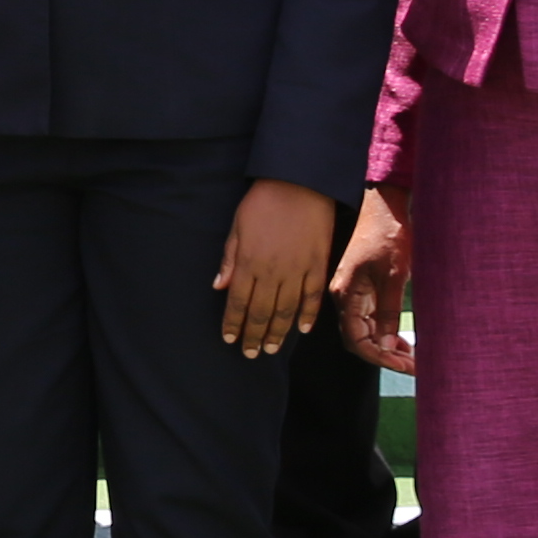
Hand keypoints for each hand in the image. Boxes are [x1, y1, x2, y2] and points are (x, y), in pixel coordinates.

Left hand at [211, 177, 335, 357]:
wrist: (300, 184)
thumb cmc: (263, 202)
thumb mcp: (237, 227)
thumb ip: (230, 259)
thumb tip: (219, 287)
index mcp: (249, 262)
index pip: (238, 302)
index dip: (233, 324)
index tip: (229, 339)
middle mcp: (273, 272)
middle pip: (261, 312)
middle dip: (254, 336)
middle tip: (250, 353)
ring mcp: (298, 270)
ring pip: (286, 311)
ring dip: (278, 332)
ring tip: (271, 349)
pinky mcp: (318, 265)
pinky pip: (313, 297)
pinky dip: (308, 315)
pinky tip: (303, 330)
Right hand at [332, 187, 417, 371]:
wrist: (384, 205)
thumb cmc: (388, 235)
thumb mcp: (394, 275)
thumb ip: (389, 312)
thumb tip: (386, 345)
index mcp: (346, 294)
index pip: (356, 340)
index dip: (380, 357)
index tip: (405, 365)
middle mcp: (345, 297)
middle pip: (360, 340)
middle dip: (386, 357)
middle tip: (415, 366)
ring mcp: (353, 294)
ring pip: (366, 332)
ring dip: (388, 346)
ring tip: (414, 357)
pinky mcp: (363, 288)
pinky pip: (371, 319)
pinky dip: (387, 332)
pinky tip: (404, 340)